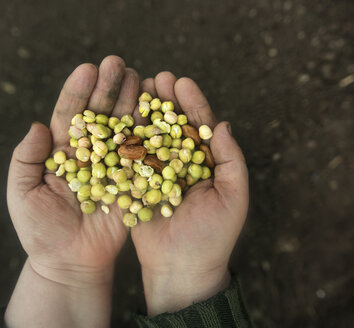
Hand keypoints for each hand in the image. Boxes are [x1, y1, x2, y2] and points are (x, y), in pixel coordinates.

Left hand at [5, 56, 139, 326]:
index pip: (70, 115)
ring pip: (123, 128)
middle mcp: (90, 152)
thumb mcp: (22, 193)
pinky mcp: (132, 181)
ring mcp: (113, 165)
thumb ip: (26, 159)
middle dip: (109, 88)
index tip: (88, 69)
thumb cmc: (41, 231)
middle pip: (100, 115)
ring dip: (130, 102)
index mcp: (62, 151)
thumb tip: (37, 126)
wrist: (70, 261)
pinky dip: (148, 132)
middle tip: (118, 63)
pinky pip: (141, 154)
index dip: (78, 92)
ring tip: (139, 77)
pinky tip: (155, 110)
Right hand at [131, 72, 248, 315]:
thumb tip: (223, 124)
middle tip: (157, 77)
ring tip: (138, 88)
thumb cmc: (213, 235)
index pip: (200, 127)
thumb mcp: (233, 197)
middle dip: (167, 100)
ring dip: (146, 112)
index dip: (192, 103)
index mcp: (207, 163)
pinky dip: (127, 136)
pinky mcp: (137, 185)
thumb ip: (230, 160)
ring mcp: (158, 173)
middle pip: (173, 125)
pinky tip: (120, 117)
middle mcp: (182, 164)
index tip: (181, 82)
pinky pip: (132, 157)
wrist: (181, 268)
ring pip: (152, 136)